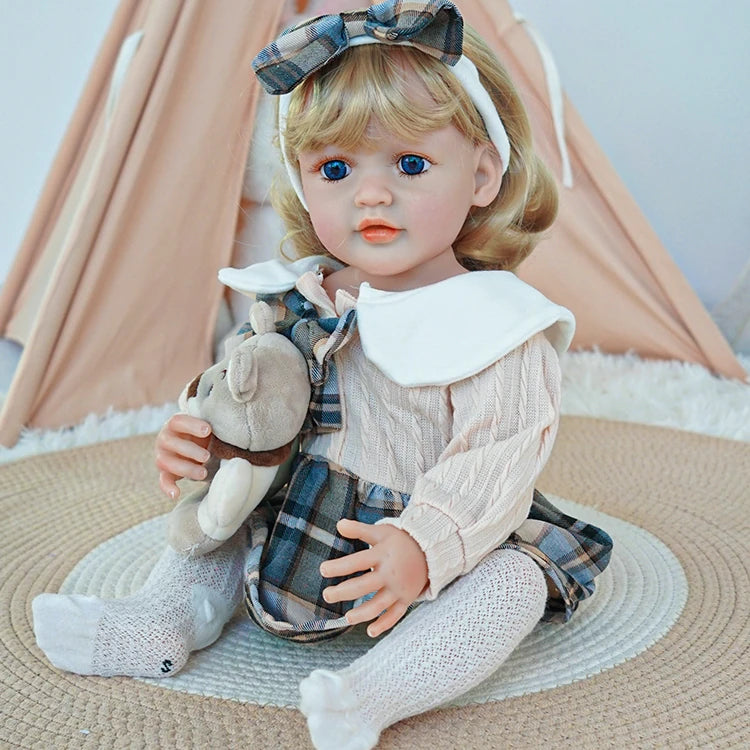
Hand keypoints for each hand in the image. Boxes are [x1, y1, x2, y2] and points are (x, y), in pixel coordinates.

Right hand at [155, 413, 211, 499]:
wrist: (194, 445)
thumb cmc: (203, 434)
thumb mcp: (205, 427)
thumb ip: (210, 426)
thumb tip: (230, 427)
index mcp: (174, 425)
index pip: (177, 421)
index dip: (192, 425)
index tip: (208, 430)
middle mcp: (165, 439)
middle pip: (170, 443)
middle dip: (190, 450)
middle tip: (207, 456)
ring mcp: (163, 456)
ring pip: (166, 462)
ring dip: (185, 468)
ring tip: (204, 473)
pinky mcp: (165, 472)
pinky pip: (163, 481)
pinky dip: (168, 488)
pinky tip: (176, 494)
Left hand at [320, 519, 427, 637]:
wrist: (431, 550)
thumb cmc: (401, 540)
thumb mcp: (381, 531)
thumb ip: (359, 529)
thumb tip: (338, 524)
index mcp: (382, 555)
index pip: (357, 562)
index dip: (339, 567)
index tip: (323, 570)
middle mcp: (390, 573)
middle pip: (364, 586)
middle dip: (343, 592)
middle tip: (326, 595)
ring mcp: (399, 588)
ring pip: (379, 605)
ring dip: (362, 613)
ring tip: (347, 618)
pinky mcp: (406, 599)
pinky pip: (396, 615)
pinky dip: (384, 625)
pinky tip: (370, 631)